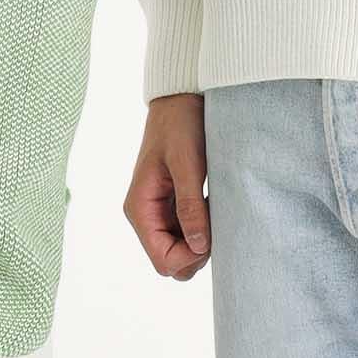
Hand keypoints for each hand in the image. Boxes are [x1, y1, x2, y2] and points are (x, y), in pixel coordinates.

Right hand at [123, 92, 210, 280]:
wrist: (181, 97)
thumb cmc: (181, 124)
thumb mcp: (187, 163)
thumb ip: (190, 206)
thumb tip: (199, 247)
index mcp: (140, 207)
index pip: (162, 260)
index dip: (189, 258)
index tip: (212, 236)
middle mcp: (146, 214)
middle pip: (171, 260)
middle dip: (196, 253)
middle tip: (217, 224)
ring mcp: (159, 210)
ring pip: (181, 249)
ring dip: (201, 240)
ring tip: (215, 210)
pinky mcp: (173, 203)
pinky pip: (187, 231)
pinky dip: (203, 227)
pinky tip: (213, 206)